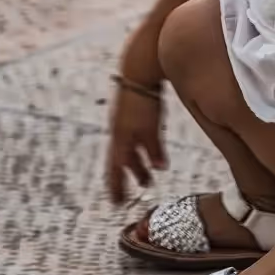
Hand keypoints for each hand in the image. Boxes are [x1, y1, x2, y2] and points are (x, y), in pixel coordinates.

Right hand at [105, 84, 167, 204]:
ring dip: (137, 165)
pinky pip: (133, 138)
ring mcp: (123, 122)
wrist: (139, 71)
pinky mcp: (130, 114)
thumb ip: (154, 149)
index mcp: (120, 139)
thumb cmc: (144, 100)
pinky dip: (139, 150)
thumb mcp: (151, 128)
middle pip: (121, 161)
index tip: (117, 203)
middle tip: (135, 192)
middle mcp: (118, 133)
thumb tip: (159, 169)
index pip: (115, 169)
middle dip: (127, 178)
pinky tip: (147, 150)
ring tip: (147, 177)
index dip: (116, 187)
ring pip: (128, 150)